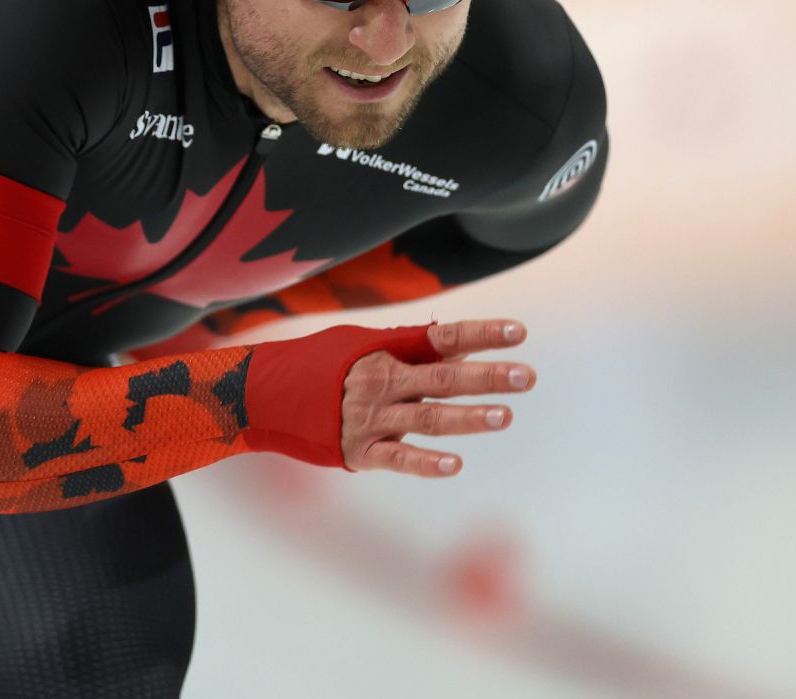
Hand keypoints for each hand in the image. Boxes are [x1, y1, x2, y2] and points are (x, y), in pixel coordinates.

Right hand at [341, 319, 532, 475]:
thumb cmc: (326, 366)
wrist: (270, 394)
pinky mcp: (360, 451)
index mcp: (387, 351)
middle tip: (526, 376)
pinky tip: (455, 465)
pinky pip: (398, 459)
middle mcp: (382, 383)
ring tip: (504, 416)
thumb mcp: (362, 344)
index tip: (519, 331)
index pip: (442, 338)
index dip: (481, 334)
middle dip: (486, 377)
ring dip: (467, 418)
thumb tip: (463, 350)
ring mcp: (371, 418)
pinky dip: (426, 463)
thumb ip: (410, 350)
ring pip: (427, 419)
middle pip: (442, 379)